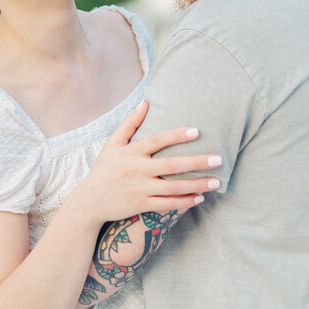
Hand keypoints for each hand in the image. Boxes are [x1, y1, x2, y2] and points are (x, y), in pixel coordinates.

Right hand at [73, 100, 221, 224]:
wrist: (90, 201)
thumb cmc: (104, 168)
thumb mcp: (112, 143)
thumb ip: (129, 123)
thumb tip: (146, 102)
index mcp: (131, 152)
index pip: (158, 141)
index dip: (177, 135)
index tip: (197, 131)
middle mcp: (137, 170)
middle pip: (172, 165)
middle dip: (197, 162)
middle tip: (218, 159)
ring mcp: (140, 190)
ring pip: (174, 188)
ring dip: (197, 185)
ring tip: (216, 181)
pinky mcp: (142, 206)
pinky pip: (167, 204)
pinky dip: (184, 202)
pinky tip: (200, 197)